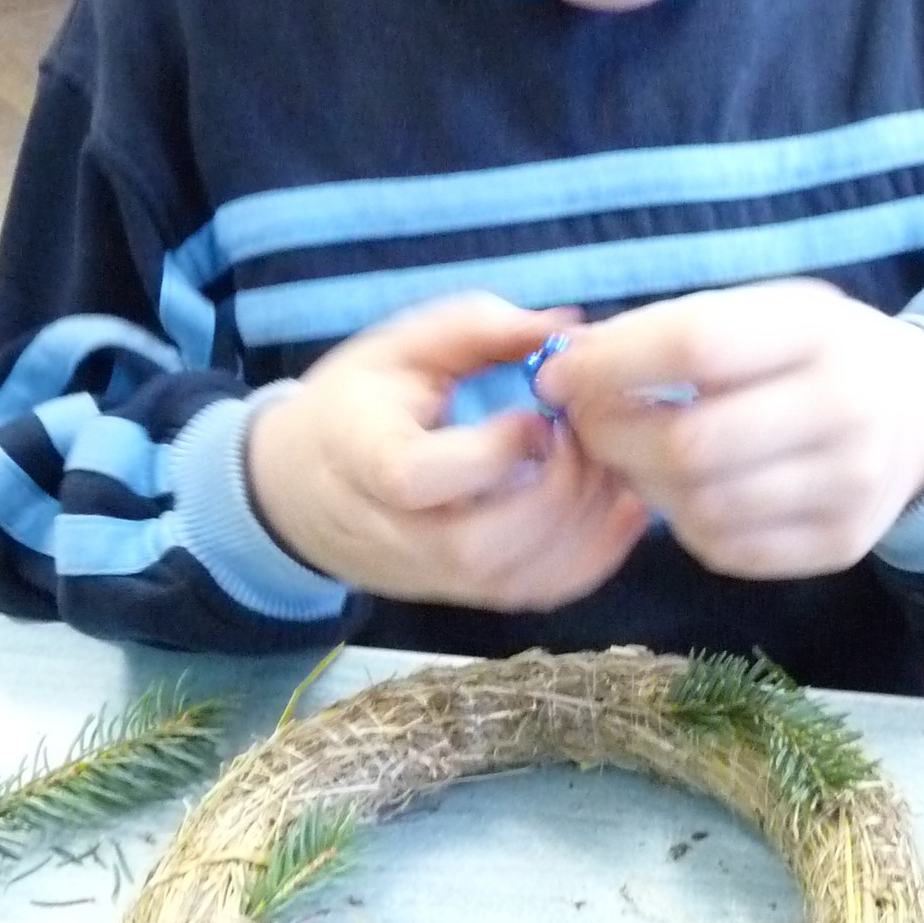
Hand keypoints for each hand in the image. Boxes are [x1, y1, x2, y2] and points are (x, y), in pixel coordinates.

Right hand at [245, 293, 650, 610]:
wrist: (302, 487)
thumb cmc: (359, 402)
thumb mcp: (402, 346)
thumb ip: (479, 330)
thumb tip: (567, 328)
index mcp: (360, 456)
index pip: (413, 478)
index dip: (490, 452)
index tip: (536, 414)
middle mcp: (391, 532)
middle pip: (477, 545)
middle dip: (554, 494)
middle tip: (587, 438)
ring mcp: (431, 574)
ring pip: (513, 580)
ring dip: (583, 525)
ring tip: (609, 466)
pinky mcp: (465, 594)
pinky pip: (535, 594)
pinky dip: (592, 558)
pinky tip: (620, 509)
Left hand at [536, 281, 923, 579]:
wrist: (918, 413)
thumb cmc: (813, 352)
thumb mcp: (764, 311)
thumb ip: (671, 330)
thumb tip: (566, 363)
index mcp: (821, 331)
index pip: (697, 347)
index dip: (611, 364)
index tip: (557, 374)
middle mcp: (846, 411)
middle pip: (690, 443)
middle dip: (612, 435)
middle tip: (586, 423)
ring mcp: (849, 488)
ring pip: (699, 506)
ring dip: (642, 483)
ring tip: (636, 454)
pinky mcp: (840, 545)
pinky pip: (725, 550)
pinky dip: (683, 523)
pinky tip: (683, 491)